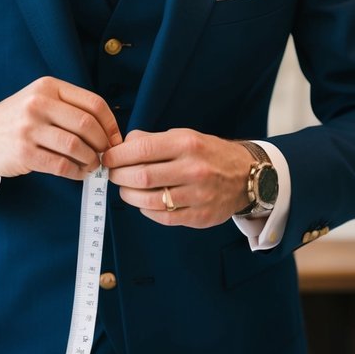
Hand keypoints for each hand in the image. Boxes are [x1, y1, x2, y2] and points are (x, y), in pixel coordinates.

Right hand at [0, 77, 121, 179]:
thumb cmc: (21, 118)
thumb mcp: (42, 99)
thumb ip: (71, 107)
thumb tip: (108, 130)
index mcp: (48, 87)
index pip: (93, 103)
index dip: (110, 124)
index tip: (115, 139)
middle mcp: (38, 103)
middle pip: (87, 125)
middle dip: (102, 144)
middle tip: (105, 155)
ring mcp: (29, 128)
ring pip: (75, 146)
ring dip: (91, 160)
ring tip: (92, 165)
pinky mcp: (24, 152)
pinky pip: (61, 165)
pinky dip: (76, 172)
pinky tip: (78, 173)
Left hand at [102, 129, 249, 227]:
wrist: (246, 175)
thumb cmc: (208, 153)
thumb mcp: (184, 135)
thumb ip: (152, 140)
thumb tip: (122, 146)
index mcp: (187, 144)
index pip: (142, 149)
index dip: (118, 155)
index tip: (108, 158)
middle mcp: (194, 169)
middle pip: (142, 176)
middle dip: (119, 176)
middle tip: (113, 175)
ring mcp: (198, 195)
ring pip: (150, 200)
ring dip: (129, 195)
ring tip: (126, 189)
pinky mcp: (200, 216)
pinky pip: (164, 217)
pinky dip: (147, 210)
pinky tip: (144, 203)